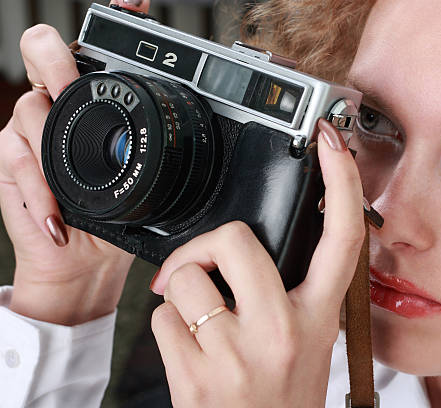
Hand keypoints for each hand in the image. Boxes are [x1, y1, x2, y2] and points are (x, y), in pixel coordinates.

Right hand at [0, 0, 151, 325]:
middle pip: (42, 49)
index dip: (110, 19)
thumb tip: (199, 128)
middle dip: (59, 61)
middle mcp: (58, 105)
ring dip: (53, 143)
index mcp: (93, 104)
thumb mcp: (142, 181)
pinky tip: (59, 217)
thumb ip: (153, 151)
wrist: (83, 260)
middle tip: (74, 85)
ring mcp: (28, 130)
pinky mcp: (8, 159)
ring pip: (31, 105)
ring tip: (74, 186)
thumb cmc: (114, 218)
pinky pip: (20, 160)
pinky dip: (43, 193)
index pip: (94, 48)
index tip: (132, 3)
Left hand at [149, 119, 363, 406]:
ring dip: (181, 296)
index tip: (329, 142)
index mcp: (319, 317)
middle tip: (205, 267)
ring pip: (184, 279)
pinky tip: (189, 352)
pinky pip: (160, 319)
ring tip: (201, 325)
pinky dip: (166, 329)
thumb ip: (294, 295)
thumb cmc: (284, 400)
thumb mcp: (309, 342)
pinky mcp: (196, 377)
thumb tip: (250, 255)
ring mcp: (238, 353)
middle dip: (206, 246)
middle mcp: (283, 330)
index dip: (340, 181)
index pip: (342, 238)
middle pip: (235, 237)